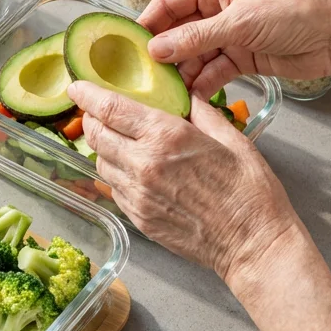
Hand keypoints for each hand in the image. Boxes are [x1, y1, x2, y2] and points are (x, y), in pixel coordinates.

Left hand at [67, 80, 307, 283]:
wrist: (252, 243)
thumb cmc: (249, 192)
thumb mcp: (231, 138)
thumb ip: (201, 112)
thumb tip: (186, 96)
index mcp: (166, 137)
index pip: (111, 109)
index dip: (89, 94)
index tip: (78, 86)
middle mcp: (143, 164)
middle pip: (97, 135)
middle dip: (92, 119)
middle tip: (98, 112)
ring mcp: (137, 195)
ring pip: (100, 163)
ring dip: (104, 148)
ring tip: (120, 142)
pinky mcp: (138, 218)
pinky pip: (113, 189)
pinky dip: (116, 175)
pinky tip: (134, 171)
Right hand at [136, 0, 330, 98]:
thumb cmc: (290, 12)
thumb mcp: (238, 22)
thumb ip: (194, 38)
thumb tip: (155, 50)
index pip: (169, 2)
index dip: (148, 23)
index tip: (128, 46)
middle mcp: (216, 6)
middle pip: (178, 31)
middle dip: (163, 53)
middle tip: (143, 77)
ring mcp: (228, 33)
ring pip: (194, 54)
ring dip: (182, 72)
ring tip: (165, 92)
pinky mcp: (241, 57)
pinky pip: (213, 70)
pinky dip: (203, 83)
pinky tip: (191, 97)